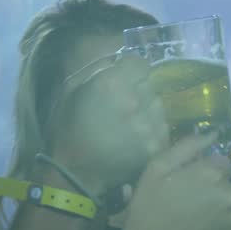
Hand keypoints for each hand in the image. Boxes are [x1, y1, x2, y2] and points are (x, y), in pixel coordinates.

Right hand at [51, 57, 169, 194]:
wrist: (75, 171)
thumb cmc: (69, 128)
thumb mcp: (73, 89)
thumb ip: (98, 68)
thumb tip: (119, 58)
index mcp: (113, 84)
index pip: (141, 63)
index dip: (133, 70)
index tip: (125, 78)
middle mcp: (136, 101)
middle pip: (151, 85)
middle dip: (139, 91)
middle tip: (124, 105)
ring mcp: (149, 125)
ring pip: (159, 107)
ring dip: (148, 111)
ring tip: (129, 124)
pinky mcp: (156, 146)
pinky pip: (162, 129)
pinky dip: (152, 131)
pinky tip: (134, 139)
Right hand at [122, 133, 230, 229]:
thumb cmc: (149, 207)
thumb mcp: (157, 168)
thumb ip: (187, 147)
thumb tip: (213, 134)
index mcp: (212, 174)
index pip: (221, 162)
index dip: (204, 170)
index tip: (188, 182)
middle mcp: (229, 194)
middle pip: (226, 184)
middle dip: (211, 189)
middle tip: (188, 202)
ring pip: (229, 206)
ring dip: (217, 209)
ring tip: (193, 220)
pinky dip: (219, 229)